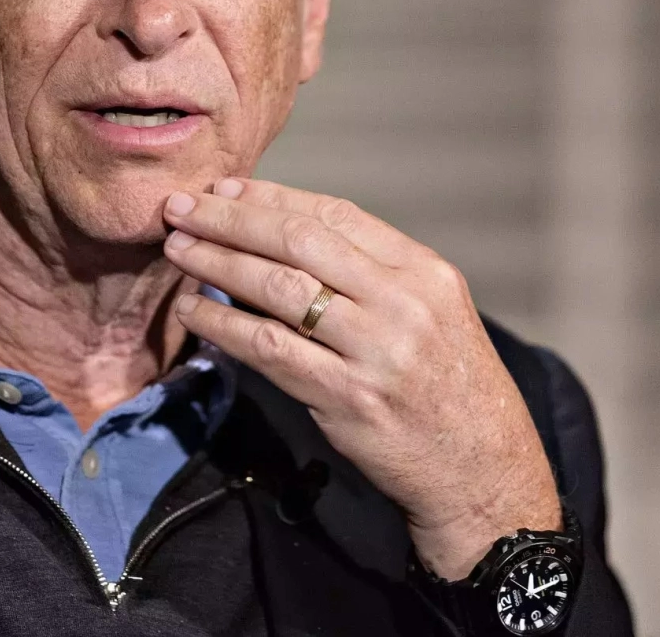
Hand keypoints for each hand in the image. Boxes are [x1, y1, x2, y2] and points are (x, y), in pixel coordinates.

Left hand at [162, 178, 560, 578]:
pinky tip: (192, 311)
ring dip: (216, 263)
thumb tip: (280, 234)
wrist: (482, 470)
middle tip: (180, 207)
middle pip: (298, 241)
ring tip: (177, 249)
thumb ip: (371, 274)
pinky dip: (222, 326)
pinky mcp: (346, 398)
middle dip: (230, 218)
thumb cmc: (447, 386)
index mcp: (423, 271)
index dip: (271, 196)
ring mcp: (374, 350)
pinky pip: (268, 349)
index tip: (225, 187)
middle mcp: (402, 302)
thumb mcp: (432, 312)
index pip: (334, 214)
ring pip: (276, 288)